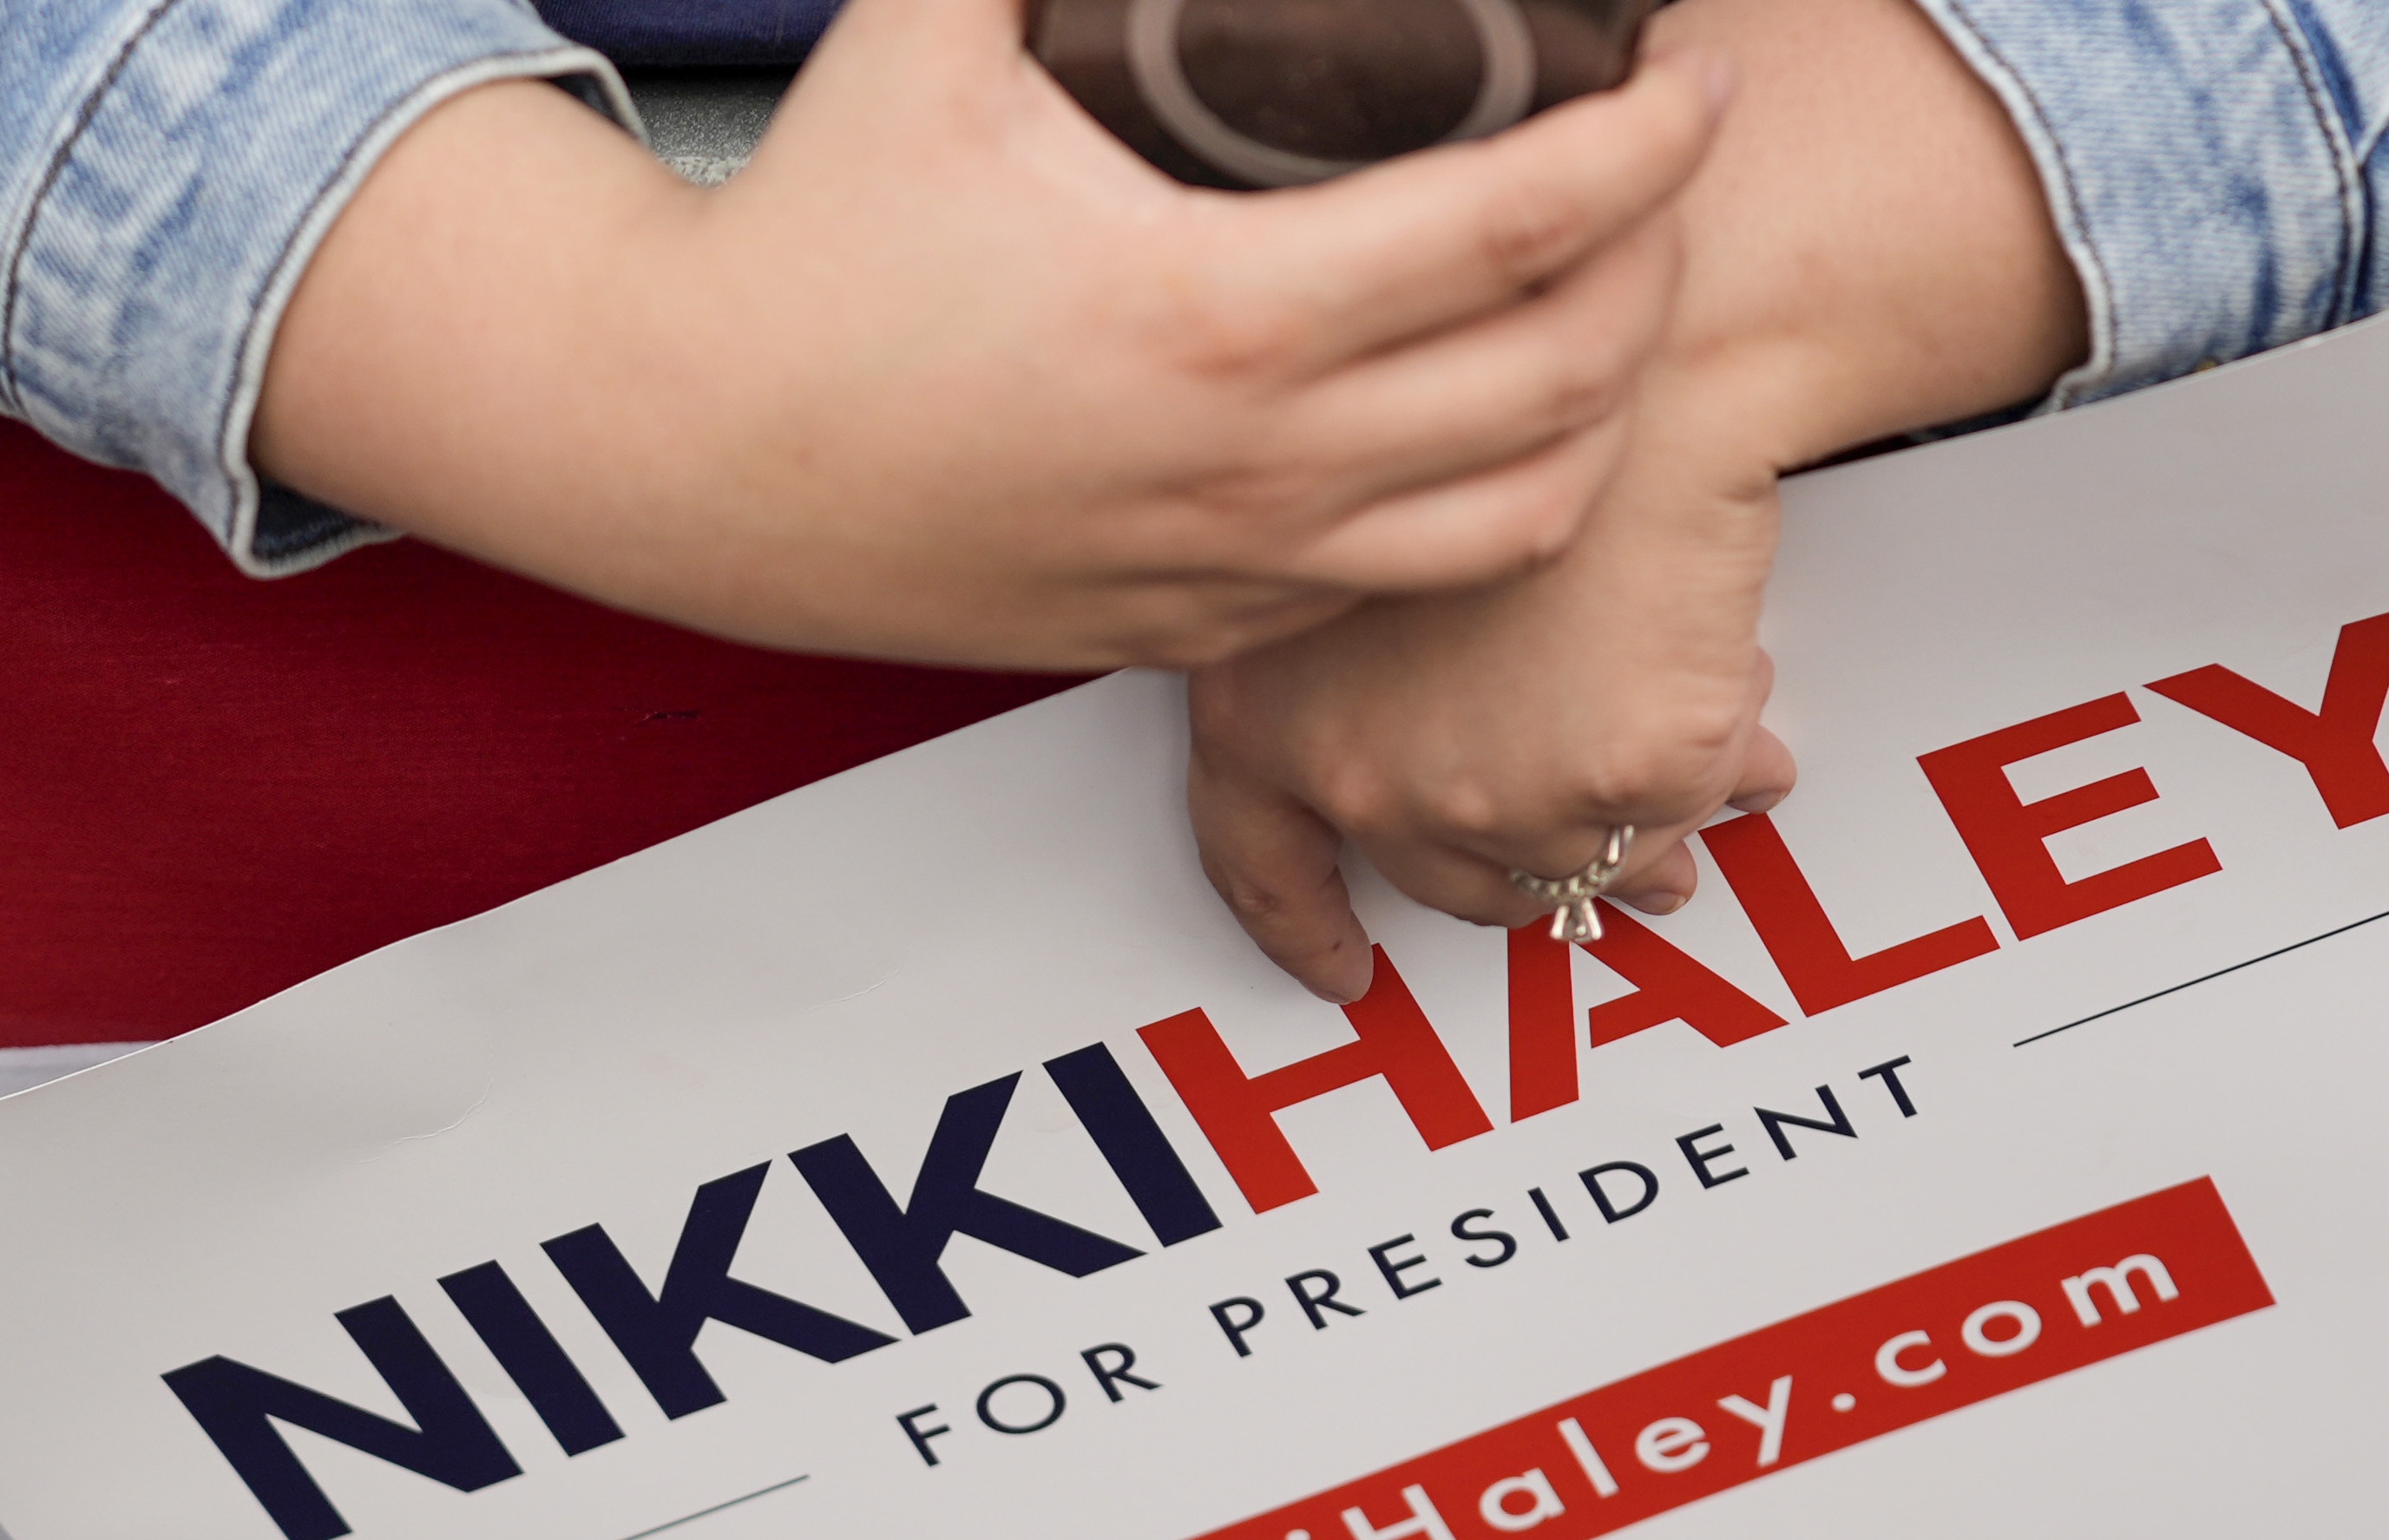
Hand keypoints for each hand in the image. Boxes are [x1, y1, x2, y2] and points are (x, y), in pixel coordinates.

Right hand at [251, 0, 1732, 670]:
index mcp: (1223, 317)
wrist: (697, 453)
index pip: (1524, 228)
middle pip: (1566, 382)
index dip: (1647, 146)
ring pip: (1521, 519)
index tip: (1691, 80)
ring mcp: (1240, 569)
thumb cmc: (810, 249)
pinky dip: (1489, 499)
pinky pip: (1407, 581)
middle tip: (1668, 180)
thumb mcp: (936, 22)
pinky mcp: (1203, 630)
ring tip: (1610, 310)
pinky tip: (1488, 414)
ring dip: (1600, 412)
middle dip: (1658, 267)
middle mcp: (1259, 469)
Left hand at [1186, 0, 2086, 992]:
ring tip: (1695, 739)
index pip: (1255, 856)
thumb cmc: (1507, 394)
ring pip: (1571, 860)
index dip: (1299, 920)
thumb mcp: (1370, 526)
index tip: (1337, 965)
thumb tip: (1451, 740)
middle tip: (1592, 813)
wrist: (1644, 354)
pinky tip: (1732, 699)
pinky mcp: (1613, 786)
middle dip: (1524, 850)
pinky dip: (1705, 772)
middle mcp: (1363, 770)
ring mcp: (1488, 794)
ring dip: (1633, 822)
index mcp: (1270, 700)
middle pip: (1444, 872)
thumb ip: (1371, 652)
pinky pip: (1666, 818)